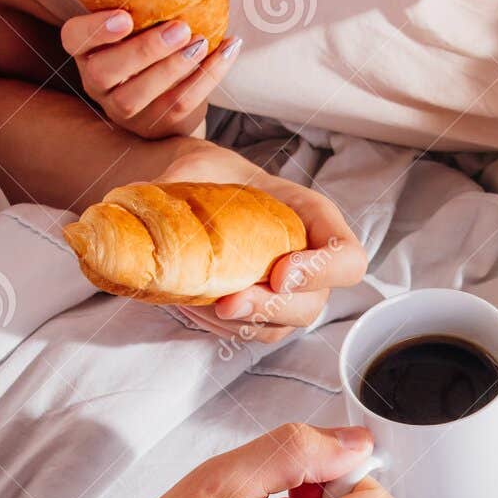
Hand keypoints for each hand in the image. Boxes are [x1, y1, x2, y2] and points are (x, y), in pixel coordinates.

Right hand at [61, 10, 241, 139]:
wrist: (171, 96)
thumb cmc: (153, 46)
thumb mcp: (139, 23)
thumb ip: (141, 1)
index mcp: (86, 51)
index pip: (72, 39)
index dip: (95, 30)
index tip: (125, 17)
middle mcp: (96, 83)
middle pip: (106, 72)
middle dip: (144, 49)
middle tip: (179, 28)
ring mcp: (123, 110)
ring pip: (138, 95)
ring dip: (173, 67)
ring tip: (201, 42)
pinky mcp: (155, 125)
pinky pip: (179, 105)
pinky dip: (206, 78)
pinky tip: (225, 52)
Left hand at [158, 140, 368, 343]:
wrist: (190, 194)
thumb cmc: (206, 174)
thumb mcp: (196, 165)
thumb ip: (181, 181)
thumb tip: (149, 206)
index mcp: (313, 218)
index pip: (347, 258)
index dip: (322, 271)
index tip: (279, 272)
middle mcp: (309, 261)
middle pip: (315, 303)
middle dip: (272, 308)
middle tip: (228, 302)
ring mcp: (287, 293)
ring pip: (282, 325)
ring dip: (243, 323)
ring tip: (201, 304)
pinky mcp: (259, 312)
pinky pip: (252, 333)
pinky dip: (223, 327)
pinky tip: (194, 306)